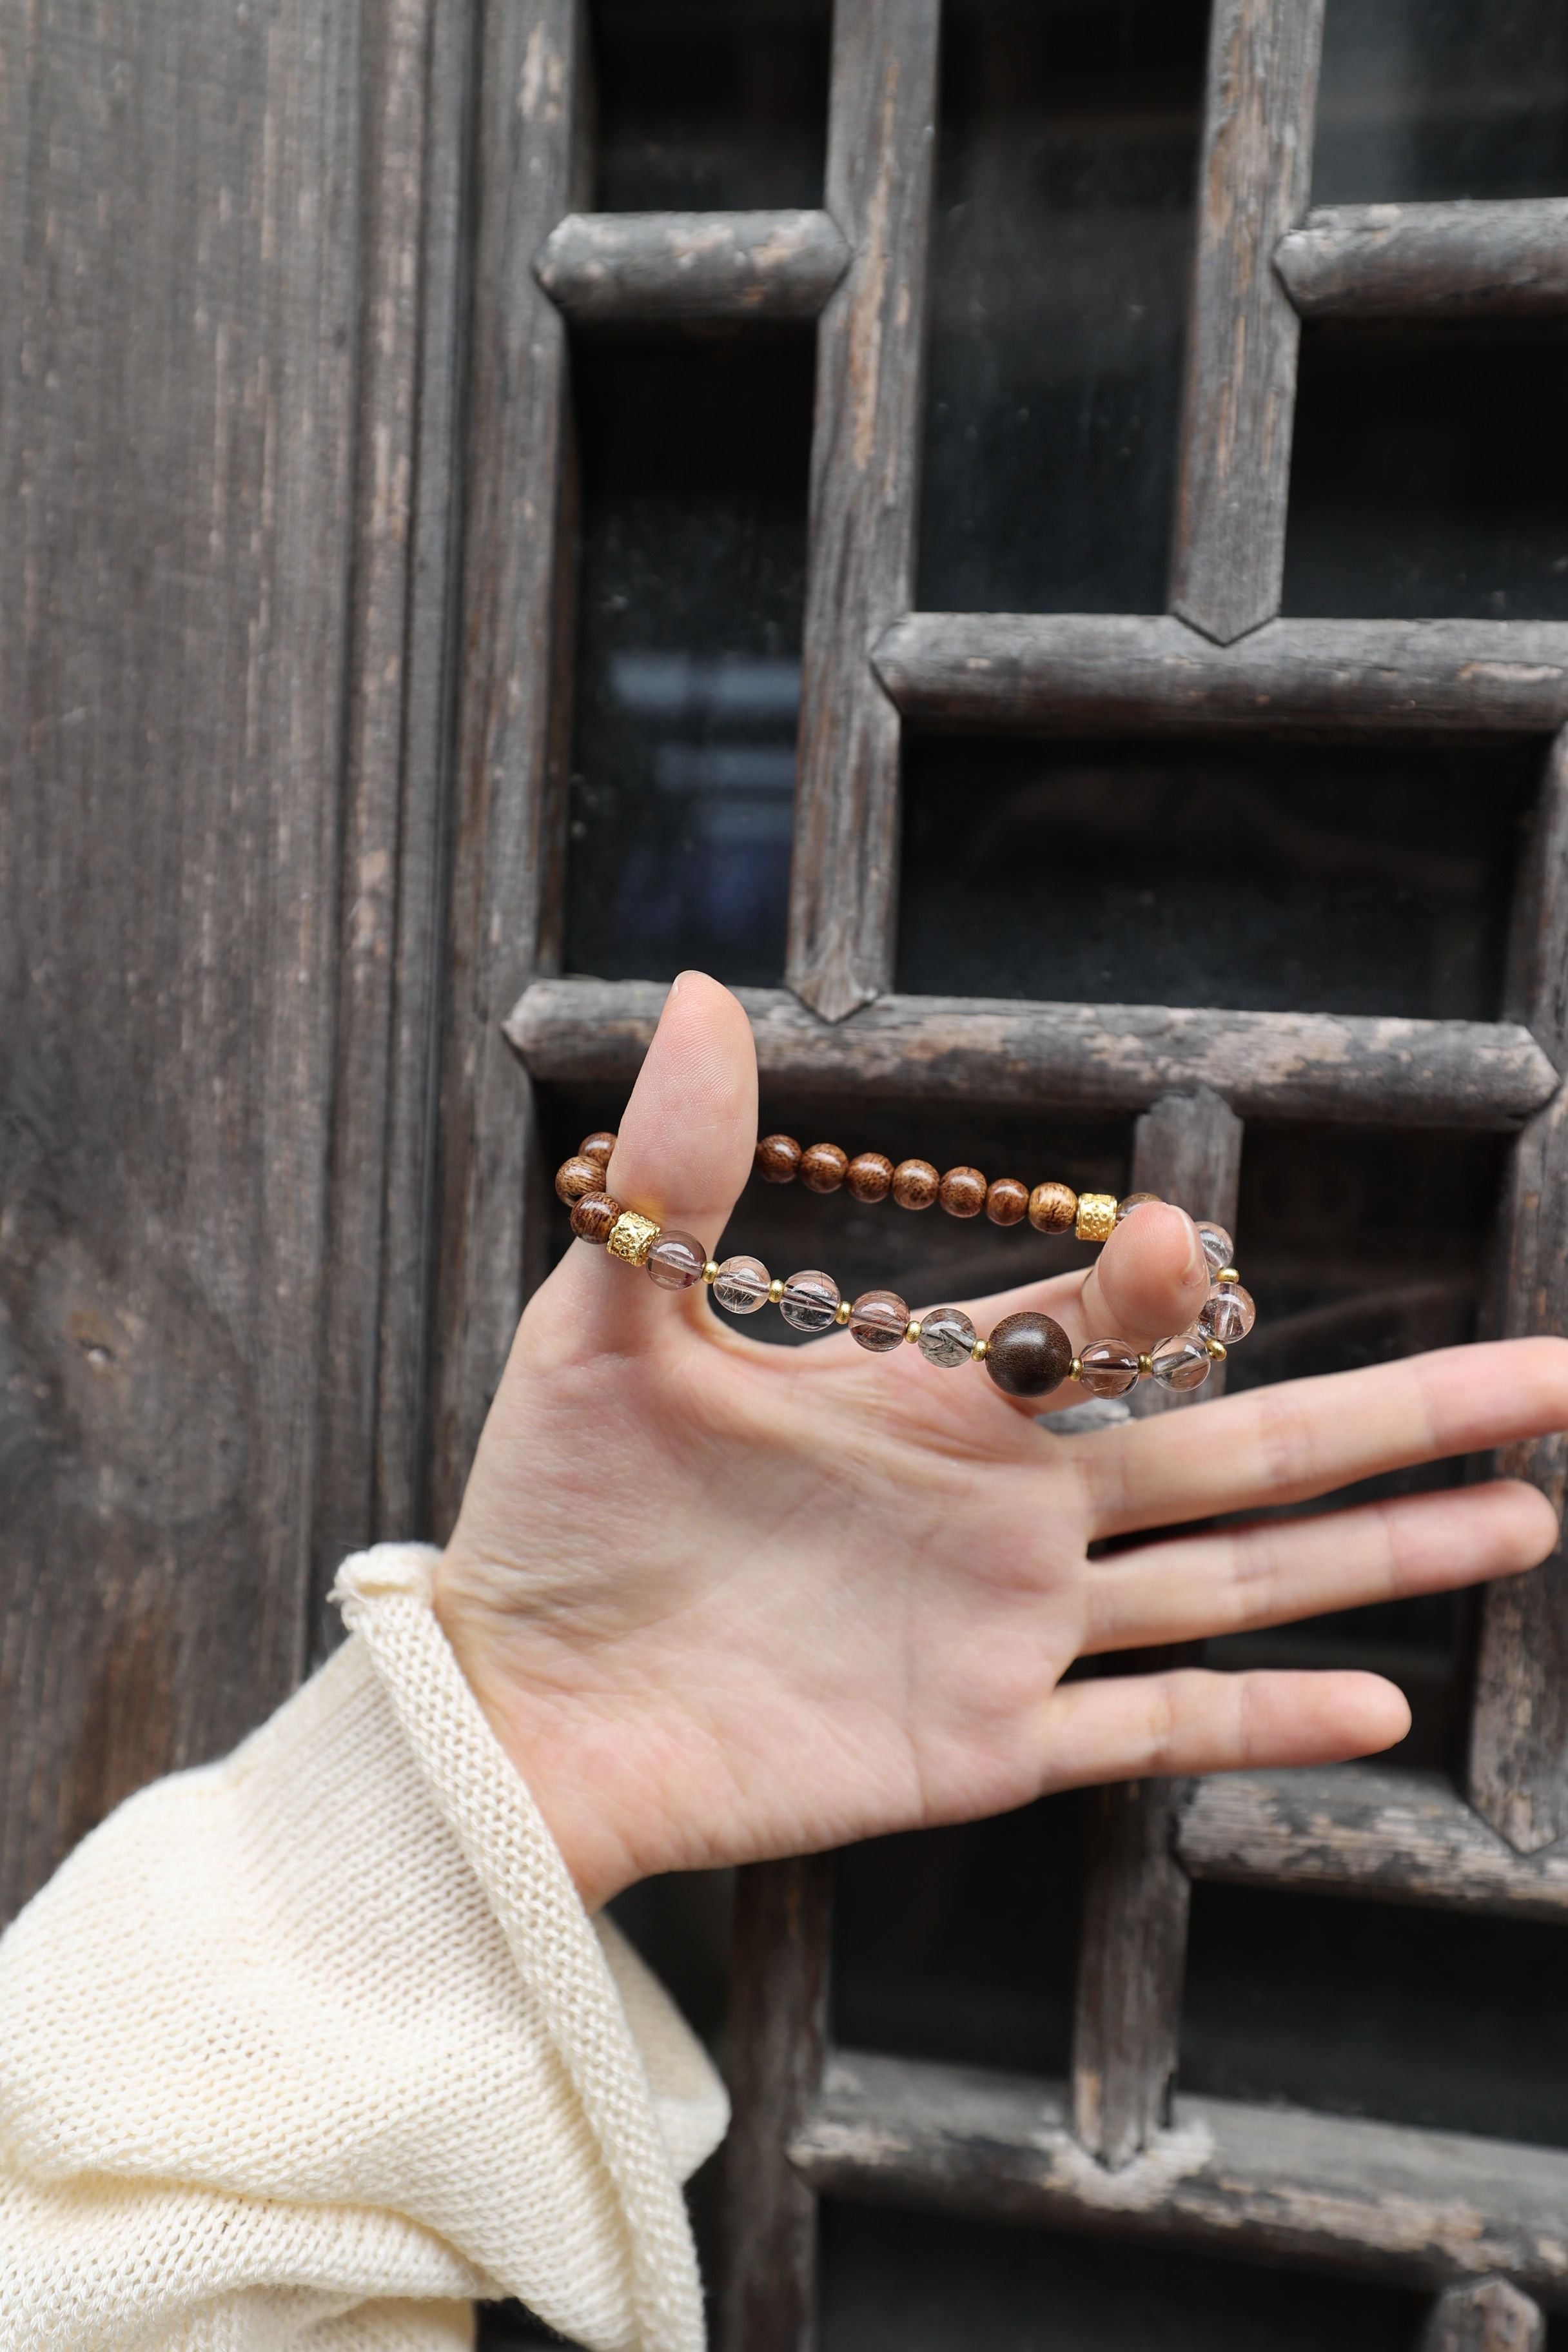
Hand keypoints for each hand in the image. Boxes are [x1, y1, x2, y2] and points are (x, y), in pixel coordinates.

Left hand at [436, 973, 1565, 1910]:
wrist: (522, 1699)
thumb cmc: (560, 1505)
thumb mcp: (608, 1317)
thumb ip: (683, 1172)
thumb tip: (708, 988)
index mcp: (937, 1401)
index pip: (1100, 1331)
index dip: (1158, 1289)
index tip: (1192, 1248)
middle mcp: (1010, 1510)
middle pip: (1242, 1449)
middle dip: (1400, 1412)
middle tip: (1552, 1372)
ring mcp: (1013, 1630)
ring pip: (1238, 1580)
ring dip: (1382, 1550)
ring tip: (1526, 1512)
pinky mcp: (984, 1747)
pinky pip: (1153, 1729)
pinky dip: (1264, 1721)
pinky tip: (1385, 1702)